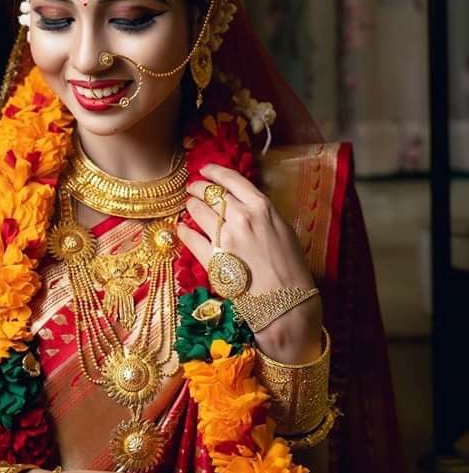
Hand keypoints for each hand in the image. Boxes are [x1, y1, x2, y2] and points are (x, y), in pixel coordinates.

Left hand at [178, 163, 322, 362]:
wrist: (287, 303)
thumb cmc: (291, 268)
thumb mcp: (282, 230)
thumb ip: (261, 213)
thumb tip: (241, 203)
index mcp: (262, 208)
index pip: (231, 180)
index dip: (214, 172)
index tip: (204, 170)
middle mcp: (241, 218)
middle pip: (209, 193)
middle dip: (197, 188)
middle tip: (192, 189)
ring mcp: (225, 238)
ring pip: (197, 211)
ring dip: (190, 207)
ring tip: (189, 207)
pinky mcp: (213, 260)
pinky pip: (190, 238)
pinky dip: (184, 231)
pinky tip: (182, 229)